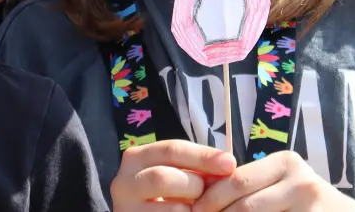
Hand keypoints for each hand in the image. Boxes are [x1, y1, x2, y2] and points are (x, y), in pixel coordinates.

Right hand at [109, 139, 234, 209]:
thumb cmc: (167, 193)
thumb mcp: (175, 173)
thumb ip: (195, 168)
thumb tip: (227, 166)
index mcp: (136, 158)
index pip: (171, 150)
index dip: (203, 156)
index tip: (230, 163)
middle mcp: (124, 183)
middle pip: (164, 178)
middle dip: (194, 185)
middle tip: (209, 194)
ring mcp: (127, 209)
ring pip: (172, 208)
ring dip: (193, 209)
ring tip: (198, 208)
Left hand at [192, 151, 354, 211]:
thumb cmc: (306, 204)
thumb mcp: (282, 186)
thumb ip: (249, 186)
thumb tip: (201, 194)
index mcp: (286, 163)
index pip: (236, 180)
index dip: (209, 198)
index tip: (192, 210)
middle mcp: (300, 182)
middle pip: (244, 204)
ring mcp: (310, 206)